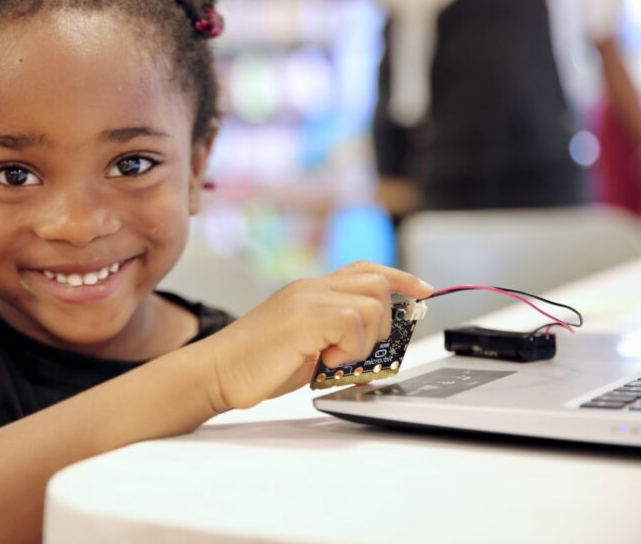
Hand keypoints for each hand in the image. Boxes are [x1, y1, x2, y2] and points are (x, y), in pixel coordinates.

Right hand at [200, 261, 432, 410]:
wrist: (216, 371)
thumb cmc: (256, 365)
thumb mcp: (306, 347)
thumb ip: (337, 340)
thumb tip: (376, 357)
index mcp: (310, 291)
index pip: (365, 269)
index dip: (400, 277)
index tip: (424, 291)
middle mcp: (309, 287)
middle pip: (377, 283)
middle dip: (384, 322)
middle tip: (359, 351)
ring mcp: (306, 299)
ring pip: (371, 305)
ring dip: (364, 341)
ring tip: (334, 358)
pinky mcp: (303, 318)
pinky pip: (353, 322)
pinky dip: (349, 348)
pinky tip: (323, 361)